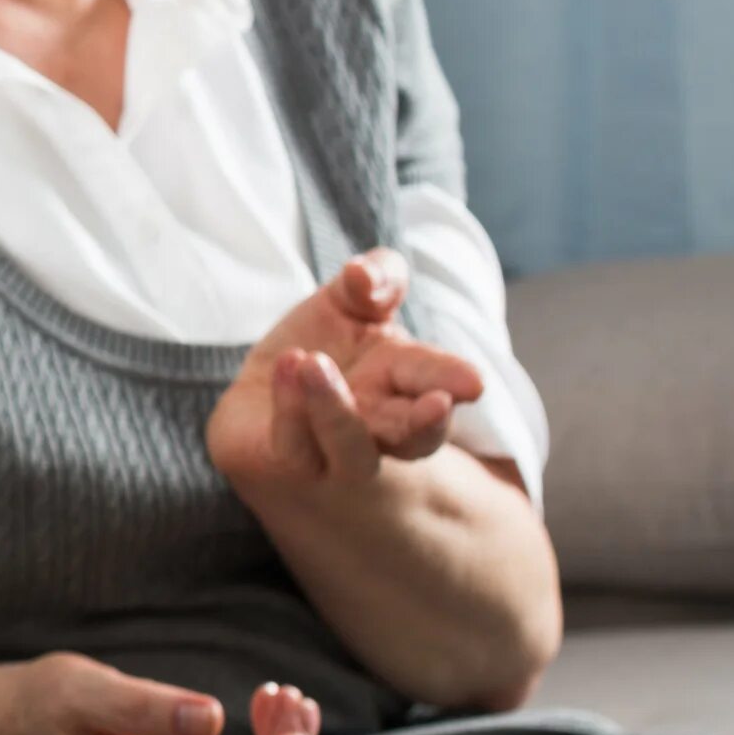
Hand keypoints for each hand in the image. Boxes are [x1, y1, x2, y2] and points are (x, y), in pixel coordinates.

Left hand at [207, 250, 486, 497]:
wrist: (260, 413)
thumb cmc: (320, 355)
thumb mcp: (347, 304)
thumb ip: (371, 282)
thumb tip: (364, 273)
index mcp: (403, 380)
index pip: (436, 381)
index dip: (452, 379)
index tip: (473, 381)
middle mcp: (378, 426)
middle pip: (413, 435)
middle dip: (426, 423)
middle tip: (439, 404)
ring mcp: (333, 452)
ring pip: (348, 445)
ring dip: (334, 407)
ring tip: (312, 362)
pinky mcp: (285, 461)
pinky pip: (292, 443)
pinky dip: (289, 407)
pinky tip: (287, 367)